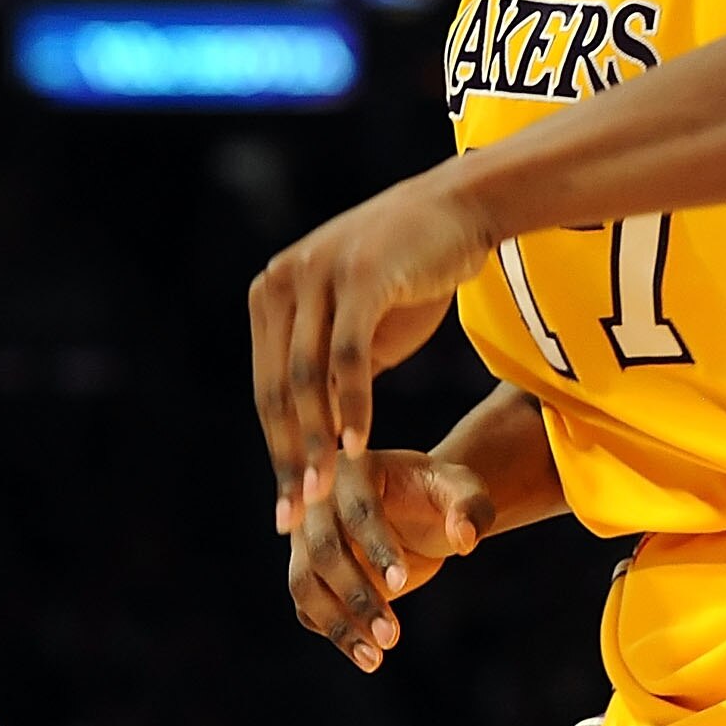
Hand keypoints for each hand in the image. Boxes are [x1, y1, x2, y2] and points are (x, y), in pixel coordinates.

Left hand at [248, 165, 495, 520]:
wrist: (458, 210)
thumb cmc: (410, 275)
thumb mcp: (357, 324)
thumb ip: (326, 369)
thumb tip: (312, 433)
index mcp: (271, 297)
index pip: (268, 390)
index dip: (278, 451)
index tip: (288, 507)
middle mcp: (281, 283)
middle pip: (279, 390)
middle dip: (289, 458)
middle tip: (298, 515)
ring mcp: (317, 275)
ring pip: (307, 377)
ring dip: (316, 440)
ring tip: (326, 493)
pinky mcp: (360, 276)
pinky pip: (347, 354)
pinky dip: (351, 404)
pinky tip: (358, 445)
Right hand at [289, 449, 492, 672]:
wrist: (416, 508)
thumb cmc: (439, 495)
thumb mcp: (464, 491)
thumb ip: (471, 508)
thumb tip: (465, 538)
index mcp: (353, 469)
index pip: (358, 509)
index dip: (376, 546)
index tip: (401, 582)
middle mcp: (316, 500)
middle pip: (323, 550)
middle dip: (357, 595)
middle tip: (393, 636)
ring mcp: (303, 536)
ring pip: (304, 583)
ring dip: (337, 623)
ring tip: (374, 659)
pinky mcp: (305, 568)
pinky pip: (306, 605)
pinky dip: (332, 631)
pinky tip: (366, 653)